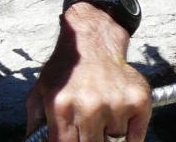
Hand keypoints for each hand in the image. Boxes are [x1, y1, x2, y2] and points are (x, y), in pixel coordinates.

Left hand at [26, 4, 151, 141]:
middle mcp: (89, 106)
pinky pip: (136, 138)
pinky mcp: (139, 102)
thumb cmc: (65, 71)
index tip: (70, 140)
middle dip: (87, 140)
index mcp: (61, 106)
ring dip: (107, 135)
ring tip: (100, 116)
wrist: (92, 42)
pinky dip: (128, 135)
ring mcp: (116, 105)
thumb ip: (36, 122)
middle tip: (86, 129)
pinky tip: (117, 119)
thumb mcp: (41, 92)